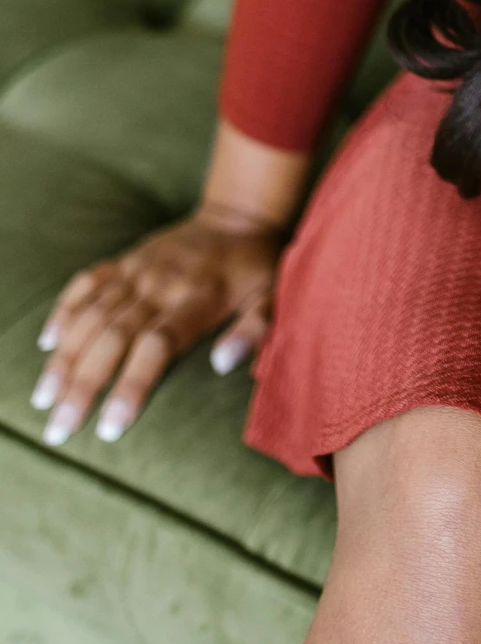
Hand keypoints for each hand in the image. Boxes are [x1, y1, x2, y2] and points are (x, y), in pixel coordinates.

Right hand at [32, 207, 282, 447]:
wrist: (240, 214)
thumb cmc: (258, 266)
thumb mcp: (273, 298)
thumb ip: (254, 331)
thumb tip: (223, 365)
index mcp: (197, 298)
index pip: (155, 347)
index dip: (131, 387)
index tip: (109, 429)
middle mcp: (160, 284)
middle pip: (113, 338)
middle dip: (83, 386)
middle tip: (59, 428)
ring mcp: (138, 270)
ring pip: (92, 315)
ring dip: (65, 357)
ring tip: (44, 397)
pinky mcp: (125, 261)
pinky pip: (87, 282)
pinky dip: (65, 310)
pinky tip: (47, 342)